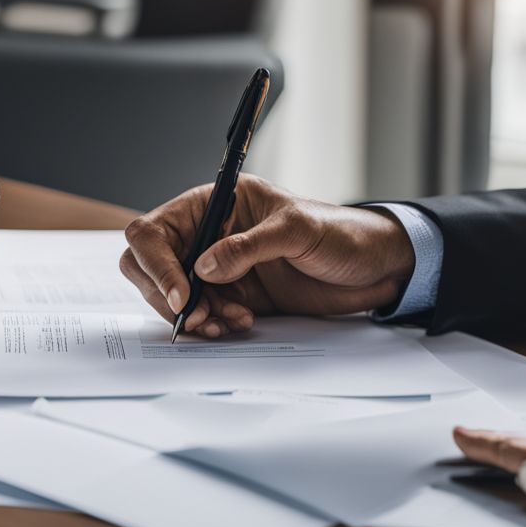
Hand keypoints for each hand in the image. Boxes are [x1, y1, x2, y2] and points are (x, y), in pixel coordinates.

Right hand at [120, 174, 415, 337]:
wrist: (373, 268)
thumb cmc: (342, 234)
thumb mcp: (298, 231)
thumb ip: (248, 247)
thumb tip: (203, 269)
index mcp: (217, 202)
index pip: (157, 229)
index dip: (158, 263)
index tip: (181, 293)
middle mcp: (211, 233)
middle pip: (152, 265)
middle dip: (167, 294)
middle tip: (197, 316)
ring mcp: (220, 266)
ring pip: (174, 295)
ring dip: (194, 315)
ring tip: (225, 322)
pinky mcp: (234, 294)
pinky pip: (202, 313)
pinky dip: (212, 324)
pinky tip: (238, 322)